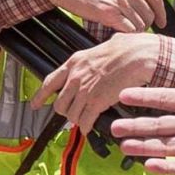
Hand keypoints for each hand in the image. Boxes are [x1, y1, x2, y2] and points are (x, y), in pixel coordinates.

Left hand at [30, 33, 159, 134]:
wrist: (138, 55)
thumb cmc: (127, 49)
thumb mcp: (102, 48)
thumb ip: (93, 58)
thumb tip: (99, 58)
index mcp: (75, 62)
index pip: (50, 82)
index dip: (41, 96)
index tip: (36, 104)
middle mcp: (76, 77)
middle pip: (60, 103)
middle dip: (66, 111)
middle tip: (74, 112)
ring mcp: (85, 91)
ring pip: (71, 114)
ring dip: (78, 119)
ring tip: (85, 118)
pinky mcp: (96, 102)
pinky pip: (85, 121)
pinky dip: (86, 127)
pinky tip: (89, 127)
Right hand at [37, 0, 166, 32]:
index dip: (161, 12)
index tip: (162, 21)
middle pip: (149, 13)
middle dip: (146, 23)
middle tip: (139, 28)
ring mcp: (120, 0)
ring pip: (140, 24)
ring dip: (135, 30)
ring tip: (126, 30)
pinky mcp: (109, 13)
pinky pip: (128, 29)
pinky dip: (127, 34)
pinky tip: (119, 32)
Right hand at [112, 11, 174, 173]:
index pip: (168, 99)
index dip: (146, 97)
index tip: (124, 93)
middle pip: (161, 125)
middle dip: (137, 126)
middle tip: (113, 126)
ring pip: (167, 145)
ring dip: (145, 146)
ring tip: (123, 146)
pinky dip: (168, 166)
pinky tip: (150, 166)